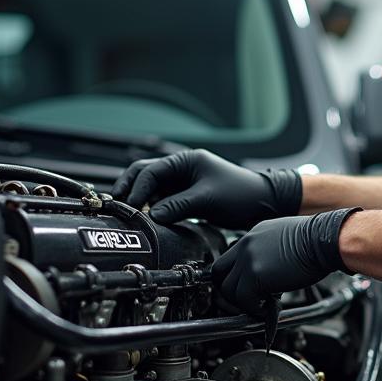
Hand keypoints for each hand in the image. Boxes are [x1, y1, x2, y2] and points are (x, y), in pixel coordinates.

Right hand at [112, 149, 301, 229]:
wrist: (263, 203)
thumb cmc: (241, 194)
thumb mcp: (208, 198)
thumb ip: (178, 205)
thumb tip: (152, 215)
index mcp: (186, 160)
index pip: (152, 170)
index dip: (138, 187)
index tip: (130, 205)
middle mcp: (182, 169)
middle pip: (146, 175)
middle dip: (130, 189)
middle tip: (118, 206)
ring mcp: (183, 183)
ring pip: (152, 189)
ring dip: (140, 200)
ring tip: (130, 215)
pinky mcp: (186, 198)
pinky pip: (163, 201)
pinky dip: (153, 209)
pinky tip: (147, 220)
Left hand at [213, 208, 360, 316]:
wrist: (324, 240)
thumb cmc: (315, 242)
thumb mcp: (284, 239)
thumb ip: (269, 253)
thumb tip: (267, 273)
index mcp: (253, 236)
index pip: (229, 258)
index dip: (233, 276)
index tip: (241, 287)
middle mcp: (246, 245)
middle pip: (218, 272)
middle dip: (229, 290)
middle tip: (243, 300)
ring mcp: (248, 260)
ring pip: (228, 290)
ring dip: (242, 302)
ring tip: (260, 305)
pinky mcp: (255, 276)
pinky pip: (243, 300)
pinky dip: (253, 309)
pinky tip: (266, 309)